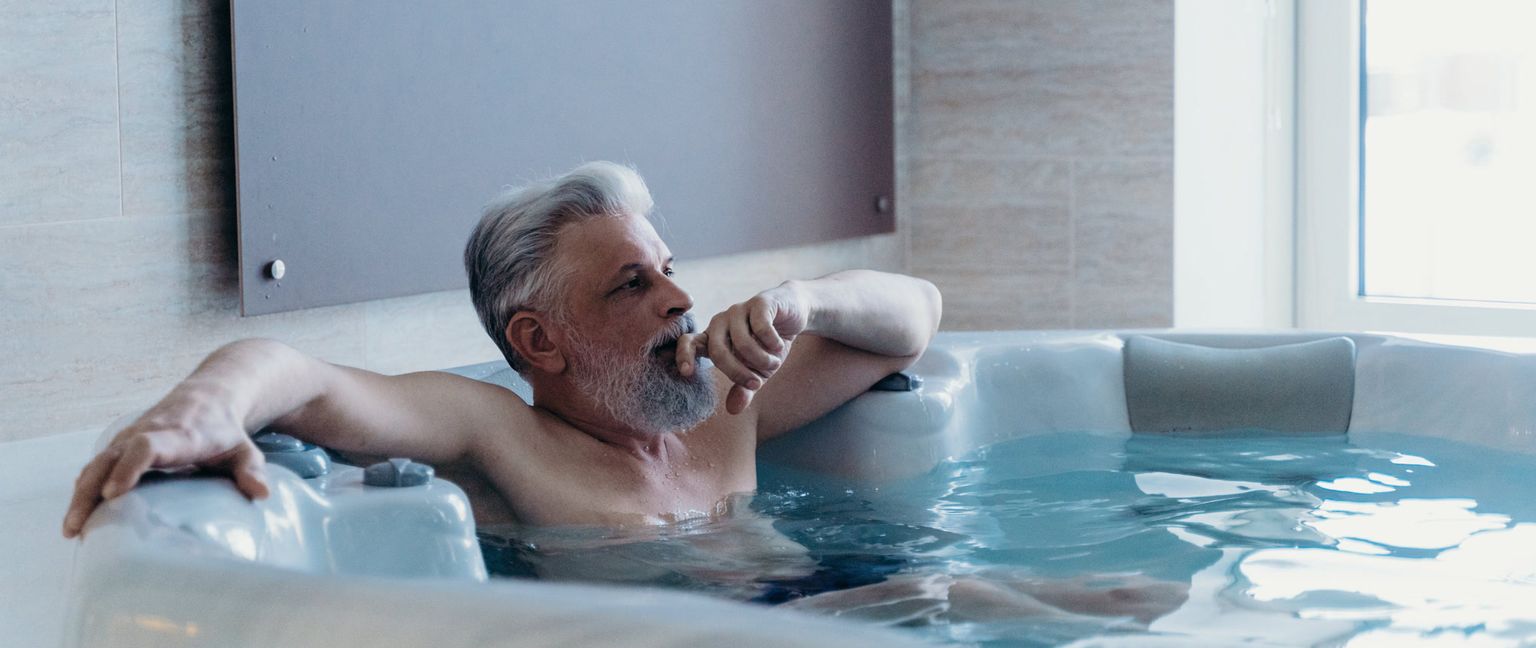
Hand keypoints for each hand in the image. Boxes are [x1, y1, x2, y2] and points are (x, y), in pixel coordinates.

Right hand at [62, 385, 269, 538]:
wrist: (209, 396)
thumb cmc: (226, 430)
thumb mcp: (245, 449)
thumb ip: (252, 470)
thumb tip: (262, 493)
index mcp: (178, 435)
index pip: (146, 446)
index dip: (128, 468)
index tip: (113, 493)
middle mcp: (146, 433)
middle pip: (109, 458)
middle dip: (90, 491)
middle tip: (78, 525)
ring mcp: (129, 438)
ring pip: (96, 463)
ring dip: (80, 495)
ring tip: (71, 530)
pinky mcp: (120, 445)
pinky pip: (96, 466)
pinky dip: (84, 489)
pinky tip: (78, 517)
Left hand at [676, 282, 809, 414]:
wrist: (795, 314)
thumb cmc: (769, 344)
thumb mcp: (758, 371)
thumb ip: (744, 388)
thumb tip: (733, 410)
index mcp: (714, 337)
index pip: (688, 342)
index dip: (683, 356)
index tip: (687, 373)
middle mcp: (721, 322)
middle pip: (717, 351)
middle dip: (737, 373)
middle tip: (756, 383)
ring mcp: (739, 310)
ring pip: (742, 342)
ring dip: (761, 360)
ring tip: (774, 363)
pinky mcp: (759, 302)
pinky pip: (761, 328)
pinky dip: (772, 343)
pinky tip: (779, 345)